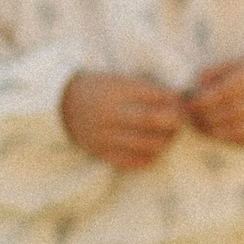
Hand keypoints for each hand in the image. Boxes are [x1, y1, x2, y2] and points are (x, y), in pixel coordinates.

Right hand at [60, 71, 188, 171]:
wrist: (62, 104)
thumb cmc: (99, 90)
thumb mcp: (118, 81)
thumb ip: (145, 90)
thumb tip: (179, 101)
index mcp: (116, 90)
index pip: (155, 95)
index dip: (174, 101)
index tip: (182, 103)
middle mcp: (110, 113)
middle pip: (152, 120)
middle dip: (174, 122)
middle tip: (180, 122)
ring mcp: (105, 135)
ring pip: (146, 144)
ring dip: (165, 142)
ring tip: (169, 137)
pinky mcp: (101, 152)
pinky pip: (132, 162)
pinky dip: (148, 158)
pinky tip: (152, 150)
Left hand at [186, 56, 243, 146]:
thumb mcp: (243, 62)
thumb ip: (218, 72)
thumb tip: (195, 88)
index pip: (229, 90)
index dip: (206, 100)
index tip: (190, 104)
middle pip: (233, 111)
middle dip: (207, 117)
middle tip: (191, 118)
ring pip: (240, 129)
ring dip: (215, 131)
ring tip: (200, 127)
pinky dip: (228, 138)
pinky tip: (215, 133)